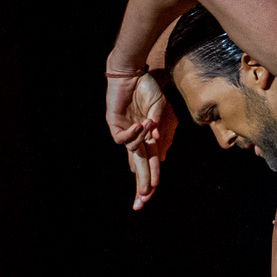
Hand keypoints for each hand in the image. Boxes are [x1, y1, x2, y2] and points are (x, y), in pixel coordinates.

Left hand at [106, 71, 175, 210]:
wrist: (133, 72)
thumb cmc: (149, 90)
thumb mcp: (162, 113)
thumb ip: (161, 133)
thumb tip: (160, 157)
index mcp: (148, 139)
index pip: (149, 165)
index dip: (149, 181)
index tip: (148, 196)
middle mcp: (136, 139)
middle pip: (139, 168)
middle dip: (141, 186)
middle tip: (140, 204)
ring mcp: (125, 132)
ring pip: (133, 153)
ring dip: (143, 142)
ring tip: (148, 124)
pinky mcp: (114, 124)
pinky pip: (123, 139)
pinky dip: (134, 135)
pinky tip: (142, 125)